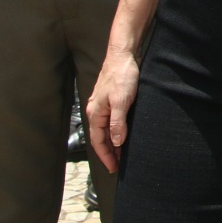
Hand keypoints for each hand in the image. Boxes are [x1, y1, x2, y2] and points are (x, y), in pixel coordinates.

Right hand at [87, 50, 140, 172]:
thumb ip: (117, 122)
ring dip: (114, 142)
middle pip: (101, 137)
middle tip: (119, 166)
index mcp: (95, 113)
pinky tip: (126, 134)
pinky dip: (118, 130)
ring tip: (123, 154)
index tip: (113, 168)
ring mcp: (104, 104)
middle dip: (109, 152)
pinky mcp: (113, 99)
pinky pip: (113, 120)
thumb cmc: (122, 75)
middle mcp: (97, 110)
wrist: (124, 53)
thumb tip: (116, 142)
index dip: (106, 156)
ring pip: (107, 129)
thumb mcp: (121, 101)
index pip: (98, 141)